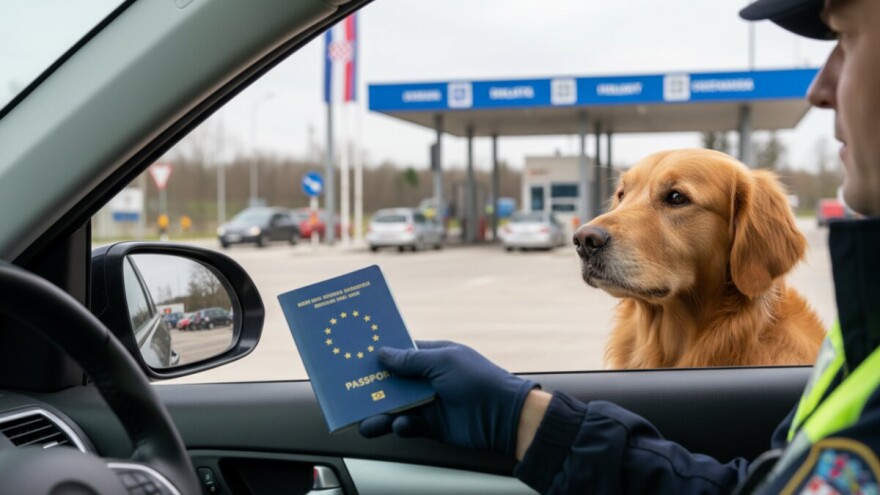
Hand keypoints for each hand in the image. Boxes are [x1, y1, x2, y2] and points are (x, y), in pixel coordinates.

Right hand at [359, 340, 537, 455]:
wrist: (505, 417)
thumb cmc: (479, 380)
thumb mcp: (443, 361)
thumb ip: (410, 360)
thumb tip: (382, 353)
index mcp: (434, 356)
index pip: (401, 352)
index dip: (380, 353)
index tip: (357, 355)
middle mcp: (429, 378)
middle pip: (393, 381)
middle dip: (373, 387)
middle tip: (351, 391)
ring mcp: (430, 402)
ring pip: (396, 406)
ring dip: (380, 412)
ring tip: (364, 420)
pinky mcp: (432, 425)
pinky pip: (408, 425)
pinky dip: (400, 426)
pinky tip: (399, 425)